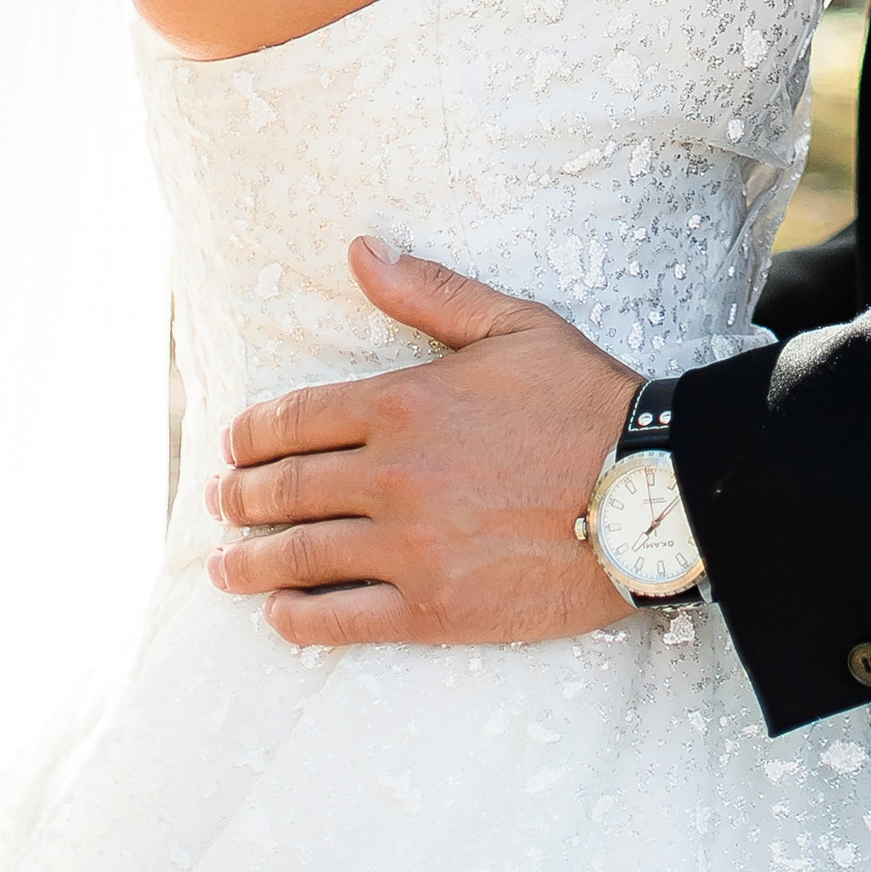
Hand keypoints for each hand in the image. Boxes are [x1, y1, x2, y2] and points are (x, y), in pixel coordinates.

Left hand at [204, 237, 639, 649]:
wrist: (651, 491)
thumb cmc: (586, 401)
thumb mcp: (512, 326)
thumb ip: (428, 292)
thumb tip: (359, 250)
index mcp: (403, 402)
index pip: (294, 419)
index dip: (250, 435)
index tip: (231, 447)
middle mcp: (392, 476)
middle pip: (285, 490)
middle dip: (239, 497)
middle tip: (219, 503)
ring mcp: (408, 548)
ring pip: (298, 557)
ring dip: (248, 562)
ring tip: (224, 565)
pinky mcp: (432, 609)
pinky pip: (338, 621)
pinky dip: (296, 619)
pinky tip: (278, 614)